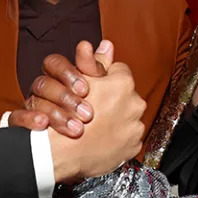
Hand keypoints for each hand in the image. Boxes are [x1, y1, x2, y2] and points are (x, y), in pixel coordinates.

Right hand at [9, 40, 112, 136]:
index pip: (56, 64)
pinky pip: (17, 118)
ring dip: (56, 113)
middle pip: (44, 82)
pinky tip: (44, 125)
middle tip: (88, 114)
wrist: (78, 160)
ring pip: (34, 100)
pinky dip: (30, 120)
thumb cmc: (93, 123)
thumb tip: (107, 45)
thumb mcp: (102, 95)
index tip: (86, 89)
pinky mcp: (21, 127)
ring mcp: (32, 109)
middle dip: (65, 97)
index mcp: (59, 80)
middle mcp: (44, 92)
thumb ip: (100, 71)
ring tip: (77, 129)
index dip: (70, 73)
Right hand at [48, 59, 145, 182]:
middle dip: (111, 99)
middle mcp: (136, 103)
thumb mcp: (77, 81)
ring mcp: (136, 127)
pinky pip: (128, 138)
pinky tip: (101, 139)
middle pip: (125, 94)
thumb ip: (93, 62)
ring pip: (127, 116)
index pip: (118, 71)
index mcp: (123, 83)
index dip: (103, 79)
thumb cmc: (66, 114)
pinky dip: (117, 138)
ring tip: (96, 125)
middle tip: (93, 108)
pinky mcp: (133, 147)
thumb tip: (106, 45)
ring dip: (115, 119)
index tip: (92, 89)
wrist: (62, 153)